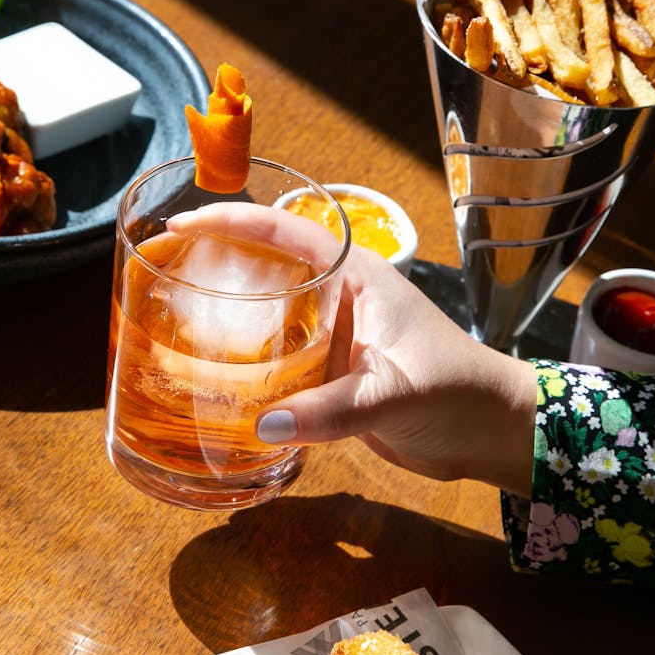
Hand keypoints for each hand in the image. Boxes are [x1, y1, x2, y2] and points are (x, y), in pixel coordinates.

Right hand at [168, 202, 536, 494]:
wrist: (488, 433)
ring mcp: (336, 335)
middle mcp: (341, 297)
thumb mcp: (393, 394)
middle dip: (219, 262)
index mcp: (358, 277)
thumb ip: (331, 409)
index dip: (233, 221)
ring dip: (231, 315)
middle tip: (165, 273)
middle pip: (269, 265)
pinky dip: (248, 362)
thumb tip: (262, 422)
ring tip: (176, 321)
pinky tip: (217, 377)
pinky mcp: (333, 373)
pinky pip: (280, 356)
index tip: (184, 221)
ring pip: (271, 312)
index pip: (287, 233)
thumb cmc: (457, 392)